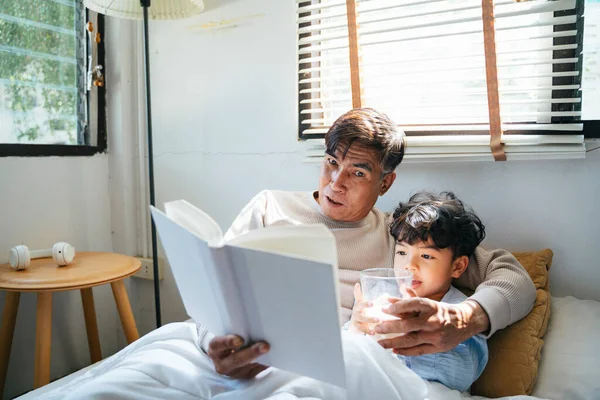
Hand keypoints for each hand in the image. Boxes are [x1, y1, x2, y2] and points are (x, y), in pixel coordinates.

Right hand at [207, 335, 269, 378]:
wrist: (225, 355)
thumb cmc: (227, 341)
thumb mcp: (225, 335)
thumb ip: (234, 332)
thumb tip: (252, 327)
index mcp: (215, 349)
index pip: (218, 345)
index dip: (228, 342)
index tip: (240, 340)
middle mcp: (222, 364)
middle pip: (236, 360)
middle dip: (251, 353)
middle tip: (264, 346)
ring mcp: (233, 372)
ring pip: (247, 368)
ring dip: (260, 360)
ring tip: (270, 352)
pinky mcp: (244, 377)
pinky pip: (255, 372)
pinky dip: (264, 365)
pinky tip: (271, 359)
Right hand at [348, 283, 378, 333]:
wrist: (356, 325)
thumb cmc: (365, 313)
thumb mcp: (370, 306)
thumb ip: (378, 301)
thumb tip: (388, 295)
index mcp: (359, 303)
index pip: (357, 296)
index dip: (357, 290)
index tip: (357, 285)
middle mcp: (356, 310)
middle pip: (360, 306)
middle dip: (366, 305)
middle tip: (373, 304)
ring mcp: (356, 319)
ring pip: (361, 318)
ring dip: (369, 319)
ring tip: (378, 320)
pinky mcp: (357, 327)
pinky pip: (362, 329)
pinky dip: (367, 331)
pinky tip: (373, 332)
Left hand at [375, 295, 489, 355]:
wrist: (465, 322)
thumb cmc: (440, 311)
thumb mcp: (428, 302)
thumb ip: (409, 300)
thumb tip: (389, 299)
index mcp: (431, 306)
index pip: (413, 304)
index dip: (398, 306)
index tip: (384, 309)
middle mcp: (433, 321)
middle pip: (409, 325)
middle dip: (390, 327)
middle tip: (376, 328)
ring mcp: (435, 336)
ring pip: (411, 340)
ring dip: (393, 342)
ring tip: (380, 343)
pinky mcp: (437, 347)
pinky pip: (418, 351)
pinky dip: (405, 351)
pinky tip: (393, 350)